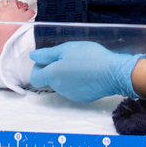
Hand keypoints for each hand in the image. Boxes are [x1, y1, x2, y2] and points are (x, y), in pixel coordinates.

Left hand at [29, 41, 143, 101]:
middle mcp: (59, 88)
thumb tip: (33, 57)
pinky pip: (74, 88)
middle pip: (49, 80)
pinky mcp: (83, 98)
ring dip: (66, 75)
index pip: (35, 77)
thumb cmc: (89, 56)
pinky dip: (77, 81)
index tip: (50, 58)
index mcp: (53, 75)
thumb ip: (48, 54)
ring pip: (62, 84)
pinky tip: (88, 72)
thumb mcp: (67, 48)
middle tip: (69, 56)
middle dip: (55, 69)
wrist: (113, 73)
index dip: (38, 67)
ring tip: (81, 63)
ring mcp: (71, 95)